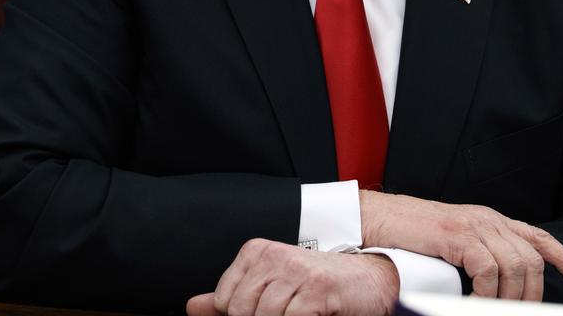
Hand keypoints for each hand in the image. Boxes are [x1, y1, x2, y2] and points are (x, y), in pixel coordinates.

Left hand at [187, 239, 398, 315]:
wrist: (370, 278)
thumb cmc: (319, 285)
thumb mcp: (271, 286)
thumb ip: (232, 297)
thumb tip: (192, 307)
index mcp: (257, 252)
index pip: (225, 300)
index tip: (263, 313)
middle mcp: (274, 256)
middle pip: (242, 311)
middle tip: (284, 315)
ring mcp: (297, 271)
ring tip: (296, 314)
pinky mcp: (318, 290)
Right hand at [360, 191, 562, 300]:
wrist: (378, 220)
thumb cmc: (410, 236)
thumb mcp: (453, 242)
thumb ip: (478, 252)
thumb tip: (498, 283)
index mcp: (489, 220)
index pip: (536, 236)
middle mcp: (487, 219)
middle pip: (531, 259)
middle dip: (532, 294)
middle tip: (516, 313)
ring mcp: (473, 225)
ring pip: (514, 267)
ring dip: (508, 299)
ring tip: (491, 311)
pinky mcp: (457, 236)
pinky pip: (488, 270)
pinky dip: (486, 293)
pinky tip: (473, 302)